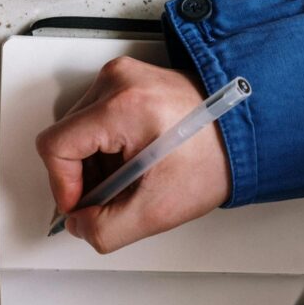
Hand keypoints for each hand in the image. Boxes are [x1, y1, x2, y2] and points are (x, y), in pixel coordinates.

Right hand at [35, 57, 231, 253]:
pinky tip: (132, 158)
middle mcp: (118, 81)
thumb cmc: (215, 157)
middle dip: (82, 175)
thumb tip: (78, 224)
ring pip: (78, 129)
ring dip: (94, 161)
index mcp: (123, 105)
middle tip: (116, 194)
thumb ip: (105, 229)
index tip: (82, 204)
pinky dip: (106, 145)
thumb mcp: (158, 209)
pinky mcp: (128, 79)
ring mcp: (122, 76)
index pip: (55, 146)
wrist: (248, 131)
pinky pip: (95, 117)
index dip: (63, 185)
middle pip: (65, 138)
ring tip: (131, 175)